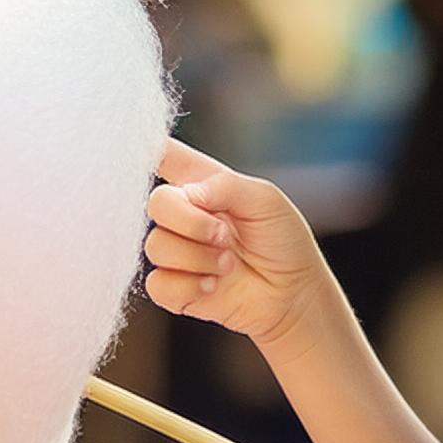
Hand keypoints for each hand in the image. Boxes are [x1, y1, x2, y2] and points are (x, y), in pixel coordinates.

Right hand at [143, 136, 330, 350]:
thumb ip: (225, 186)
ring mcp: (178, 251)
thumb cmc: (283, 242)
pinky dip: (188, 286)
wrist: (293, 294)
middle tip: (223, 235)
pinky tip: (213, 285)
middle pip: (156, 203)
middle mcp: (186, 215)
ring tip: (228, 265)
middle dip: (190, 221)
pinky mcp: (175, 288)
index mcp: (204, 185)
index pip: (164, 156)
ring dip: (198, 258)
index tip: (151, 151)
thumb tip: (187, 194)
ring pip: (157, 247)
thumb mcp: (265, 200)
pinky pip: (157, 284)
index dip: (148, 149)